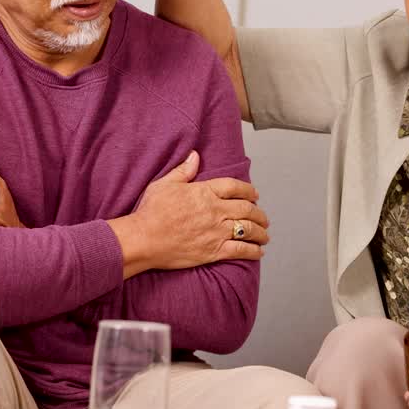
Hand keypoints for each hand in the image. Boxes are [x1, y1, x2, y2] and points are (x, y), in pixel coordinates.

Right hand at [113, 151, 269, 277]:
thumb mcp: (165, 184)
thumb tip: (194, 155)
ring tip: (265, 235)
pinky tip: (258, 252)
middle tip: (263, 217)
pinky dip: (253, 251)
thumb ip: (183, 170)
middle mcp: (215, 211)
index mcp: (205, 192)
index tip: (254, 194)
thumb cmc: (151, 211)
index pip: (235, 187)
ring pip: (248, 230)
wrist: (144, 239)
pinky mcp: (214, 251)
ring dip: (261, 232)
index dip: (249, 190)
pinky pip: (241, 250)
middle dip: (259, 214)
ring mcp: (217, 232)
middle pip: (247, 209)